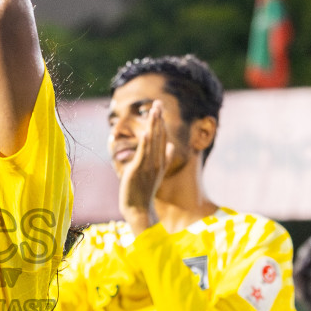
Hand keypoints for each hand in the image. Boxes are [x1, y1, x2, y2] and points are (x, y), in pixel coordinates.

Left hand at [118, 100, 166, 231]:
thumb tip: (172, 146)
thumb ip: (166, 159)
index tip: (159, 108)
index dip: (161, 122)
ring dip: (153, 125)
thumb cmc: (144, 191)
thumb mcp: (157, 173)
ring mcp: (149, 166)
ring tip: (154, 110)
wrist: (138, 208)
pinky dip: (146, 142)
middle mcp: (157, 161)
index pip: (162, 137)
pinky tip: (148, 131)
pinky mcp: (139, 170)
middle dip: (158, 119)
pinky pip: (144, 153)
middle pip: (159, 136)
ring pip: (152, 142)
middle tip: (158, 102)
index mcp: (161, 161)